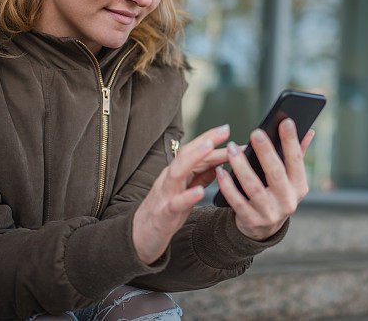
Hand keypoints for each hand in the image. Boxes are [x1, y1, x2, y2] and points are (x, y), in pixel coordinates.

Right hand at [132, 124, 232, 263]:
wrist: (139, 238)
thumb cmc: (165, 213)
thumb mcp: (185, 192)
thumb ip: (201, 177)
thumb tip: (220, 161)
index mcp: (176, 174)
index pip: (194, 151)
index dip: (210, 139)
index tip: (228, 129)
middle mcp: (169, 179)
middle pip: (186, 154)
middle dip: (205, 140)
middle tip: (224, 130)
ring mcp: (164, 195)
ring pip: (177, 172)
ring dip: (194, 157)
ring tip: (210, 147)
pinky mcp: (163, 214)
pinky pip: (175, 203)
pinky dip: (187, 196)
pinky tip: (200, 191)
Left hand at [215, 118, 314, 240]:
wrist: (264, 229)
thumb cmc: (277, 193)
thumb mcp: (290, 179)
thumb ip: (298, 155)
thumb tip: (310, 131)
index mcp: (299, 187)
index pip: (297, 160)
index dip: (292, 141)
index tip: (286, 121)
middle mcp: (288, 201)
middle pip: (275, 173)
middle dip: (266, 152)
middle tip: (256, 132)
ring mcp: (269, 213)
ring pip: (253, 187)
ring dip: (241, 166)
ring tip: (232, 149)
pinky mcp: (251, 220)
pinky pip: (236, 201)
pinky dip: (227, 185)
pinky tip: (220, 170)